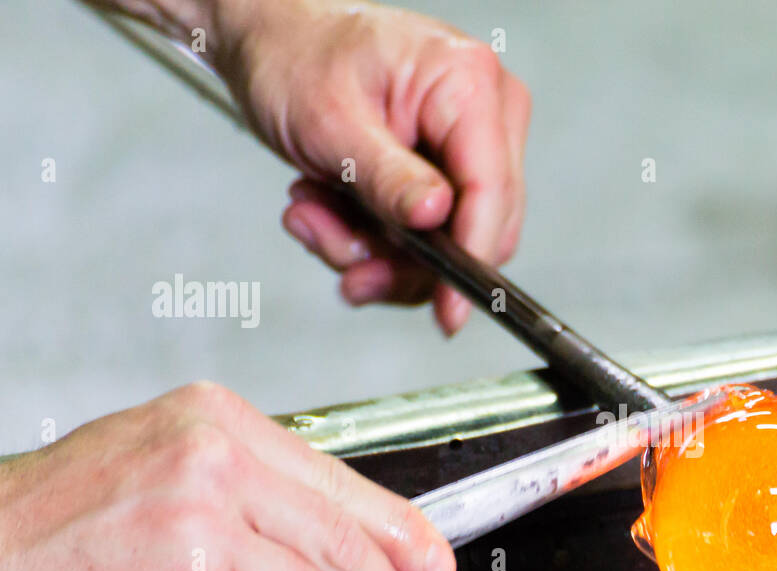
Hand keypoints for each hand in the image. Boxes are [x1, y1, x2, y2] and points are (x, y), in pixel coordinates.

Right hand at [0, 382, 454, 570]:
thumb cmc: (64, 517)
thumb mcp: (166, 462)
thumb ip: (252, 487)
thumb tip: (335, 534)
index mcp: (219, 423)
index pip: (339, 482)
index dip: (401, 532)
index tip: (432, 563)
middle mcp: (216, 465)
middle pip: (342, 545)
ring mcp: (203, 528)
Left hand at [211, 0, 530, 333]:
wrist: (270, 39)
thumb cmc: (295, 56)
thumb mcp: (331, 123)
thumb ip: (387, 176)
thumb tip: (437, 218)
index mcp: (468, 84)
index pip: (492, 191)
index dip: (470, 259)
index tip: (447, 311)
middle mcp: (485, 113)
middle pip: (477, 229)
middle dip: (403, 259)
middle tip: (343, 259)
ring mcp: (468, 145)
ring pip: (448, 244)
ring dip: (375, 251)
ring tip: (314, 217)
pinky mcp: (448, 171)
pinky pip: (428, 237)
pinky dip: (374, 241)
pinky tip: (330, 212)